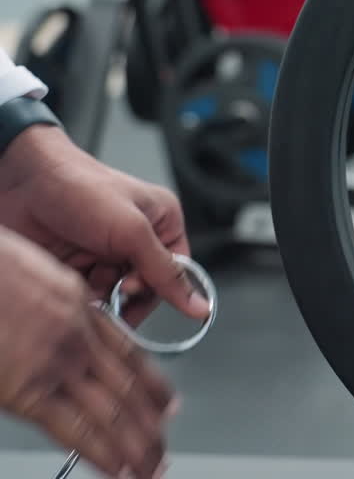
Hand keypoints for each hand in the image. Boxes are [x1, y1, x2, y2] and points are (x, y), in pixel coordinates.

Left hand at [0, 126, 208, 325]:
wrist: (20, 183)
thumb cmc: (79, 188)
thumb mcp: (132, 231)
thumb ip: (166, 272)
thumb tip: (198, 305)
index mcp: (162, 222)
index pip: (178, 271)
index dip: (162, 288)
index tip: (137, 293)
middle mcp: (136, 239)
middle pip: (146, 288)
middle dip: (128, 294)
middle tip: (112, 290)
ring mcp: (106, 254)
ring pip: (115, 296)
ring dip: (101, 296)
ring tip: (85, 282)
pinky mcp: (78, 265)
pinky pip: (88, 295)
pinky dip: (80, 296)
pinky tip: (70, 283)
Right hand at [0, 229, 173, 478]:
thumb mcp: (37, 276)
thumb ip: (58, 308)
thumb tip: (55, 333)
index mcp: (81, 307)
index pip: (131, 354)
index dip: (153, 384)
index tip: (167, 404)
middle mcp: (80, 337)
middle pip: (130, 388)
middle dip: (150, 425)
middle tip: (162, 450)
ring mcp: (58, 364)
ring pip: (113, 413)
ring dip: (137, 446)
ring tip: (151, 468)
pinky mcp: (30, 390)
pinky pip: (77, 429)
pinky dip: (104, 454)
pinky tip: (120, 470)